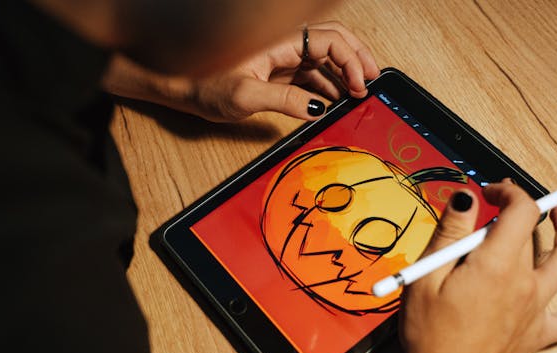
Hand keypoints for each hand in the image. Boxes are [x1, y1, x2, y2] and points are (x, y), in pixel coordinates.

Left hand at [186, 21, 379, 121]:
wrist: (184, 88)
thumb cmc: (206, 85)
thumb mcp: (245, 96)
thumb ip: (284, 101)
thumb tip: (318, 108)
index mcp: (280, 41)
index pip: (329, 40)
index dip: (350, 59)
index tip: (359, 85)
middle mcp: (286, 44)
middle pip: (334, 41)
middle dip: (357, 59)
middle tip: (372, 83)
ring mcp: (284, 58)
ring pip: (325, 60)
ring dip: (344, 76)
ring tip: (357, 97)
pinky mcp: (280, 73)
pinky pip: (312, 76)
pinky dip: (328, 87)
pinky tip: (335, 103)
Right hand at [400, 180, 556, 352]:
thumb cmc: (430, 336)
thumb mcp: (426, 277)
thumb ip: (449, 233)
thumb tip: (464, 197)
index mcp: (497, 265)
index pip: (520, 211)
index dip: (507, 192)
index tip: (487, 193)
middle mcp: (525, 283)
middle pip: (533, 235)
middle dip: (518, 213)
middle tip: (497, 208)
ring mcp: (536, 309)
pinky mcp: (537, 334)